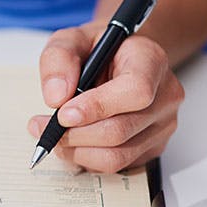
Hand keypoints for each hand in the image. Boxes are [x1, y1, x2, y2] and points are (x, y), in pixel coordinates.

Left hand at [28, 23, 183, 172]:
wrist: (119, 60)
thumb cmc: (97, 49)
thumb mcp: (70, 40)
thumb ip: (59, 59)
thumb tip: (56, 97)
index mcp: (150, 60)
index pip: (135, 91)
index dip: (96, 107)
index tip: (63, 113)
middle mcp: (165, 95)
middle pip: (119, 130)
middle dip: (73, 134)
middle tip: (41, 126)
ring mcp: (162, 124)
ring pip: (117, 155)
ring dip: (76, 150)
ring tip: (53, 136)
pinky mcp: (153, 147)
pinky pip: (117, 166)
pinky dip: (87, 158)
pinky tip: (73, 141)